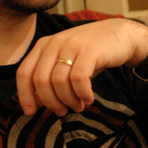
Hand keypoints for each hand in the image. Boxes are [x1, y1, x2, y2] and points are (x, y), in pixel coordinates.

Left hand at [16, 18, 147, 116]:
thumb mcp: (67, 62)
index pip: (24, 72)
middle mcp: (55, 42)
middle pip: (41, 80)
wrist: (122, 35)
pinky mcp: (90, 50)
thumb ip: (51, 78)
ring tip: (79, 105)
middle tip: (63, 111)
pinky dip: (82, 94)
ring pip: (59, 81)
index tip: (31, 112)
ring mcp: (73, 45)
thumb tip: (36, 103)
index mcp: (44, 45)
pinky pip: (78, 79)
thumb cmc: (92, 53)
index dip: (25, 95)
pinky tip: (89, 98)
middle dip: (50, 102)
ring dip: (68, 100)